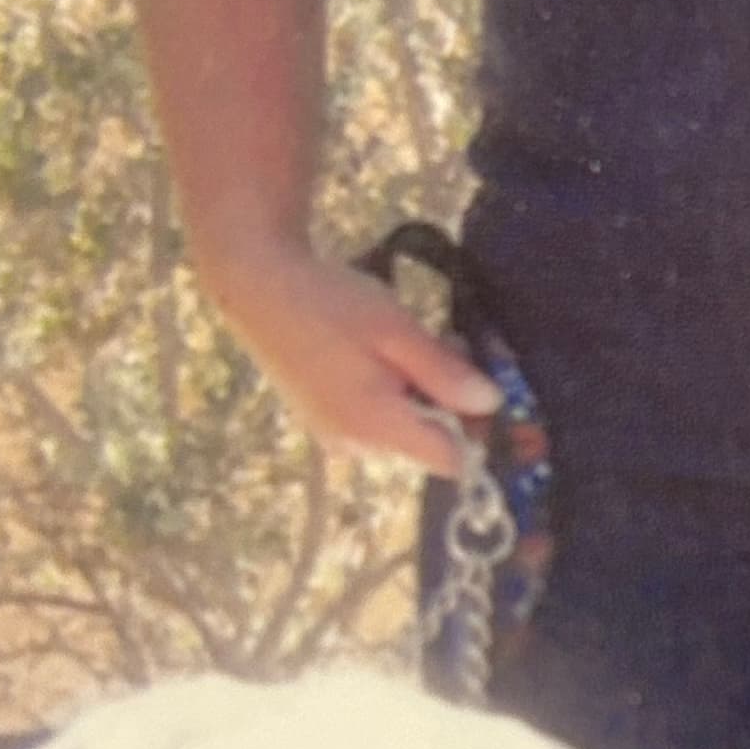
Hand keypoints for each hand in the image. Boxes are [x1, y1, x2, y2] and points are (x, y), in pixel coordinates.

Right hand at [205, 240, 499, 470]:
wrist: (259, 287)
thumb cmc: (331, 303)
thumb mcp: (396, 330)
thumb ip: (444, 373)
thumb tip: (490, 404)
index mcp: (377, 426)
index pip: (451, 461)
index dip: (477, 431)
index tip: (482, 388)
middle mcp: (356, 446)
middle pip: (429, 445)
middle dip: (449, 404)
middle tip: (445, 345)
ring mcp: (336, 437)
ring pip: (405, 430)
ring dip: (421, 395)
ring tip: (406, 343)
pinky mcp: (324, 422)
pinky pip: (378, 421)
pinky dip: (392, 394)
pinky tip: (379, 354)